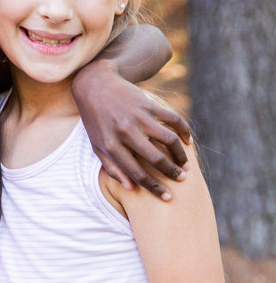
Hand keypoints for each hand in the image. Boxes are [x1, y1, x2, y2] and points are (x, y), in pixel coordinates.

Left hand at [72, 60, 190, 200]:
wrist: (95, 85)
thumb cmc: (95, 121)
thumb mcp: (97, 146)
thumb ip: (113, 168)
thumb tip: (132, 188)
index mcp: (112, 146)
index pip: (137, 173)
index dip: (154, 188)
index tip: (167, 197)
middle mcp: (126, 132)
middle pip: (156, 158)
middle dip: (172, 173)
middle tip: (182, 180)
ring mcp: (138, 117)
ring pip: (169, 139)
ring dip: (180, 155)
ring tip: (185, 164)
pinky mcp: (148, 104)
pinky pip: (173, 119)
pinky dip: (183, 131)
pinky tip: (187, 141)